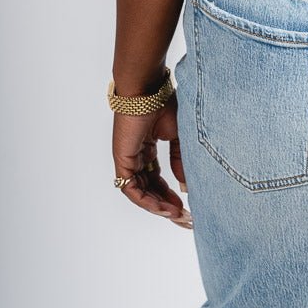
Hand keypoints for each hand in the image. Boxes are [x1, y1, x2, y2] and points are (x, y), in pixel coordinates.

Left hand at [111, 93, 192, 227]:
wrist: (148, 90)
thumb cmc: (163, 104)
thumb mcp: (178, 136)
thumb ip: (180, 160)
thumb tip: (184, 185)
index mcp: (148, 148)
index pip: (157, 179)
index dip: (169, 194)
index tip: (185, 206)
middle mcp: (136, 156)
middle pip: (149, 189)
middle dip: (164, 205)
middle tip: (182, 217)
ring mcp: (128, 159)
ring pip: (140, 192)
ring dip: (156, 206)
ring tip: (174, 215)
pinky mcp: (122, 160)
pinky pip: (131, 188)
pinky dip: (145, 200)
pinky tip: (161, 207)